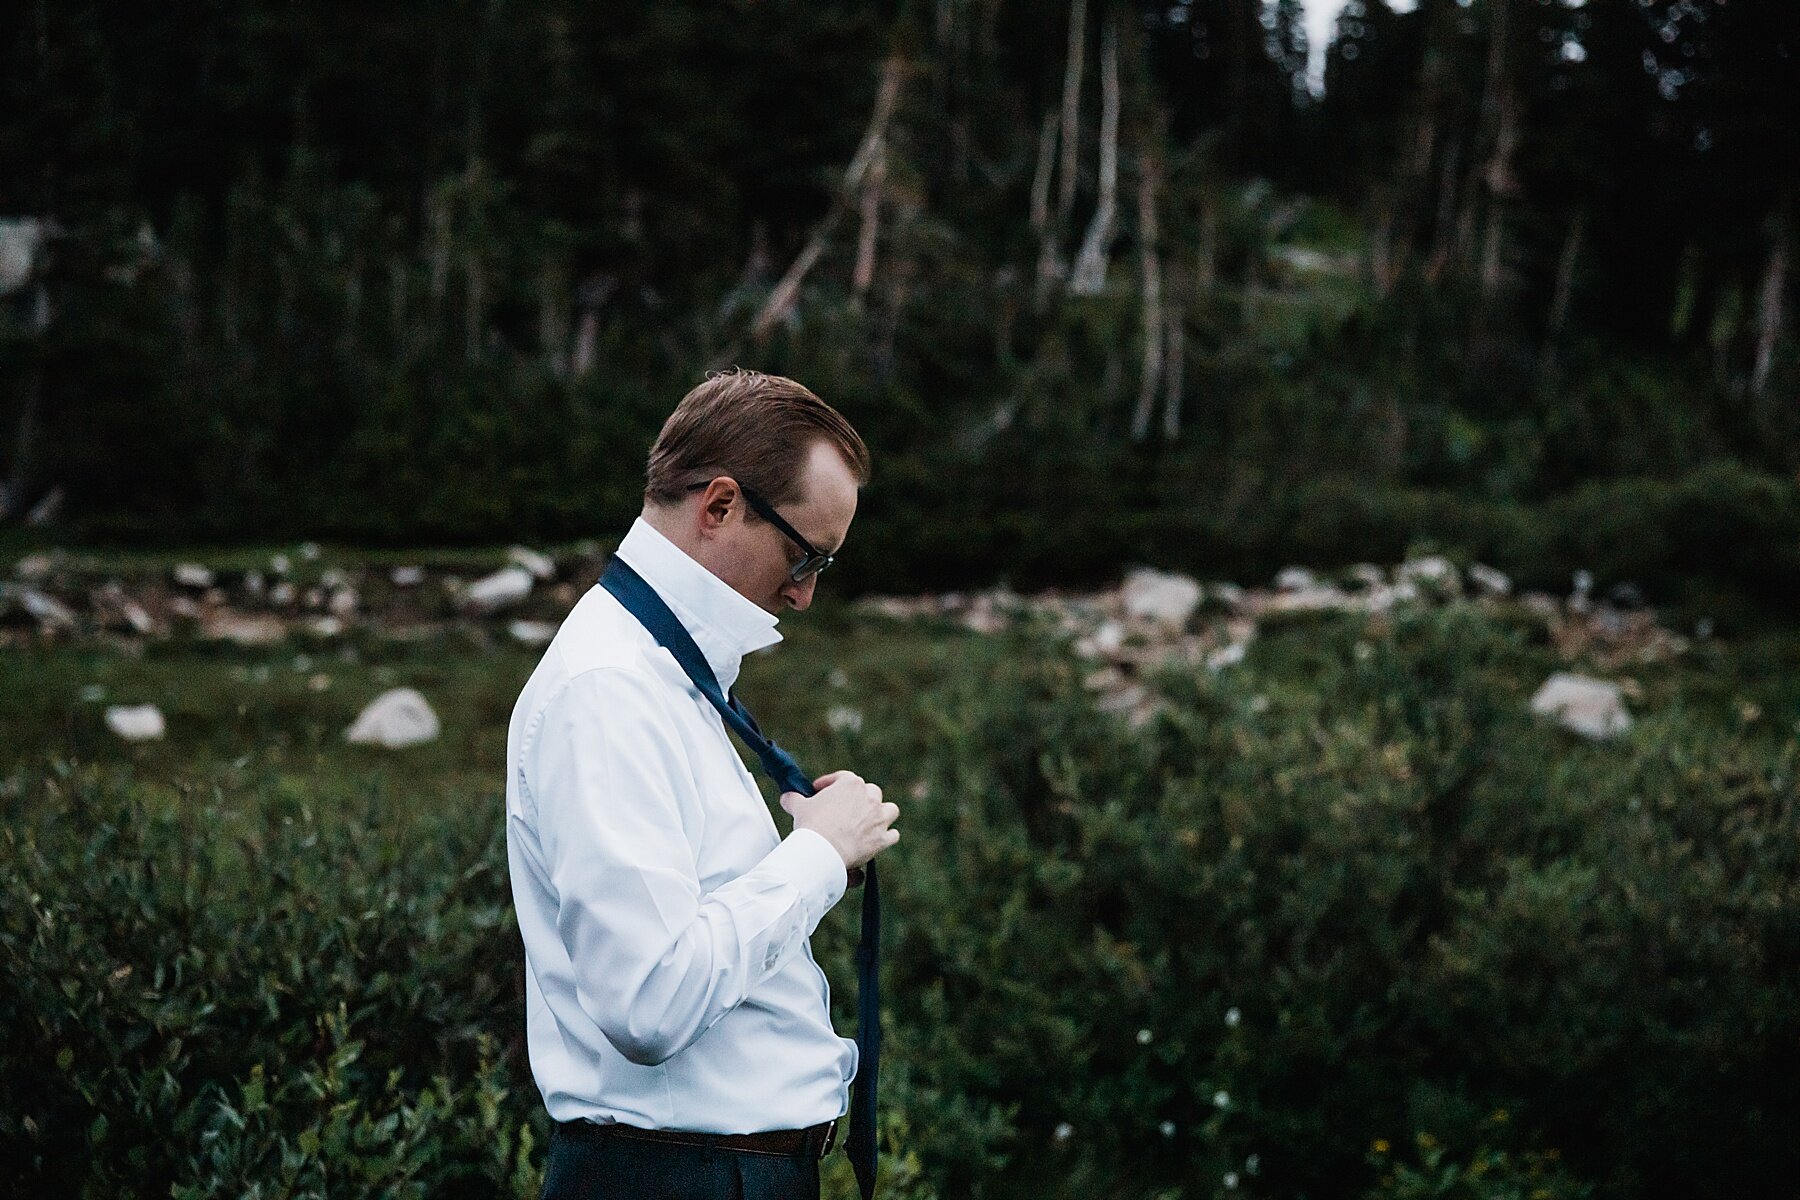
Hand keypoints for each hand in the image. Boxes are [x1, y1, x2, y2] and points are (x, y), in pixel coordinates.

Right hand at [780, 770, 898, 871]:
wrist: (823, 851)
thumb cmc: (812, 825)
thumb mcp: (798, 807)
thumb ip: (793, 798)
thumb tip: (787, 796)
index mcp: (850, 784)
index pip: (843, 778)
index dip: (831, 784)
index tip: (821, 791)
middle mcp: (869, 797)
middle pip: (870, 792)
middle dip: (860, 799)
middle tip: (846, 810)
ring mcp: (879, 818)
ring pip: (889, 809)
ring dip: (882, 814)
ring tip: (871, 821)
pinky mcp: (882, 838)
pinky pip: (892, 835)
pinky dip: (887, 837)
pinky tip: (879, 839)